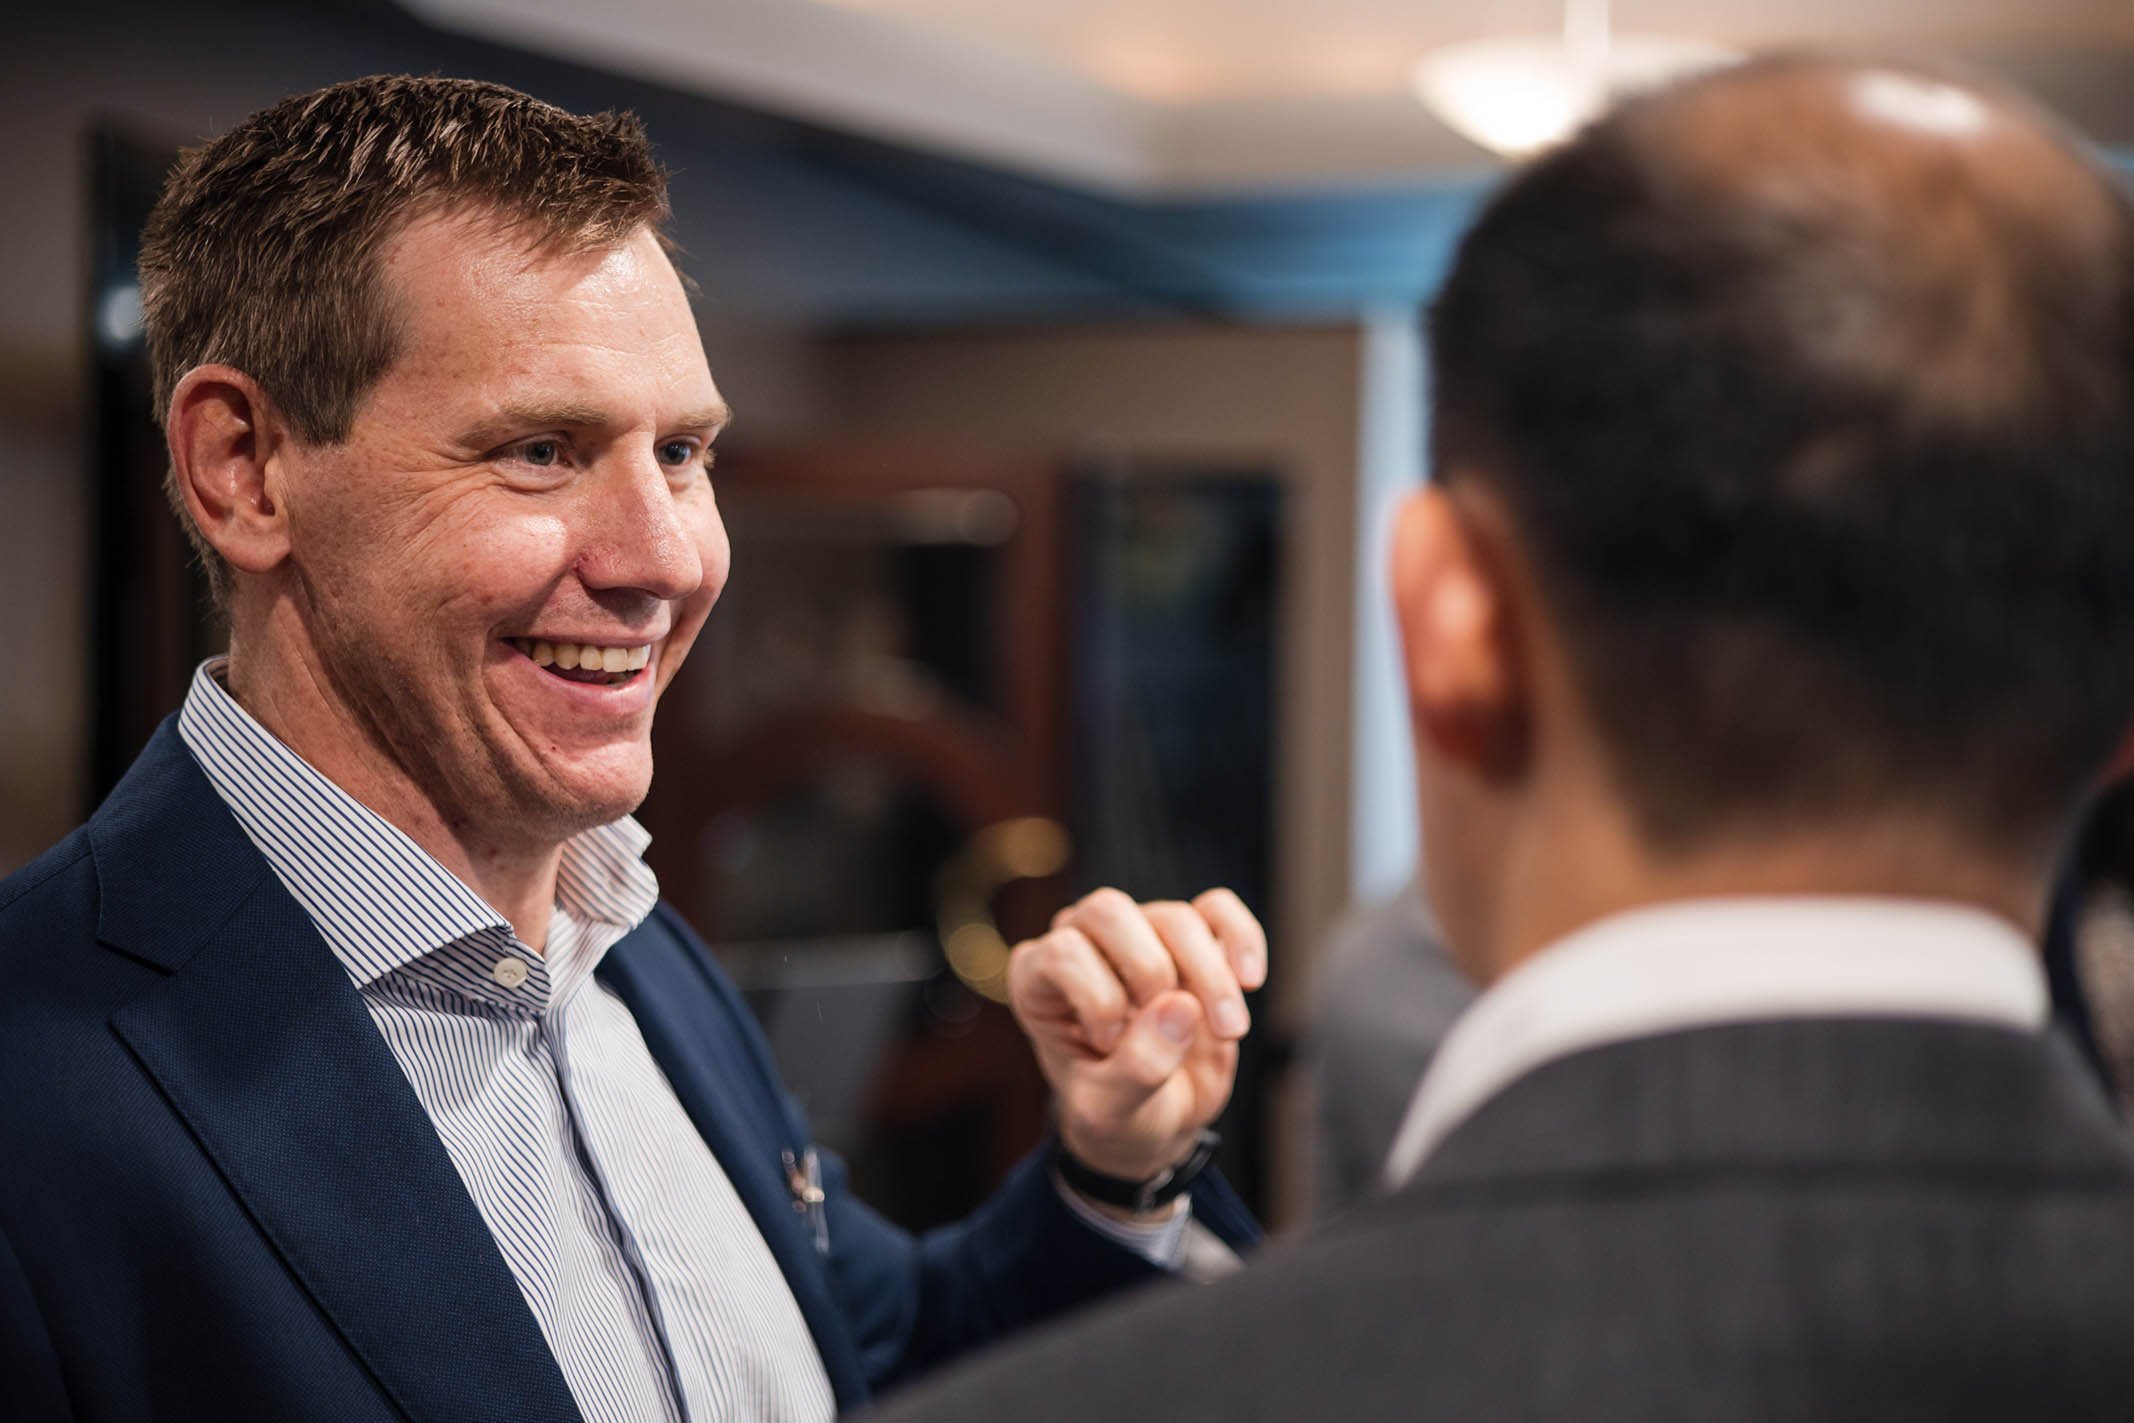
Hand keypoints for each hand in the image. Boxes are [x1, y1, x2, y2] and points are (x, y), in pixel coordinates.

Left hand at [1007, 886, 1267, 1183]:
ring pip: (1174, 918)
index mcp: (1039, 978)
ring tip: (1228, 1032)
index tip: (1113, 1046)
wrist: (1159, 1121)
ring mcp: (1139, 935)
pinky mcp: (1192, 941)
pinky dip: (1241, 938)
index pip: (1063, 951)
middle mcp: (1084, 943)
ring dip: (1210, 978)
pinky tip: (1250, 981)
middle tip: (1173, 1030)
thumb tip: (1183, 1005)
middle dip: (1152, 971)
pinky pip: (1218, 910)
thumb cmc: (1117, 1113)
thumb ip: (1137, 1066)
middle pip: (1110, 911)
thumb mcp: (1112, 1109)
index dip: (1099, 998)